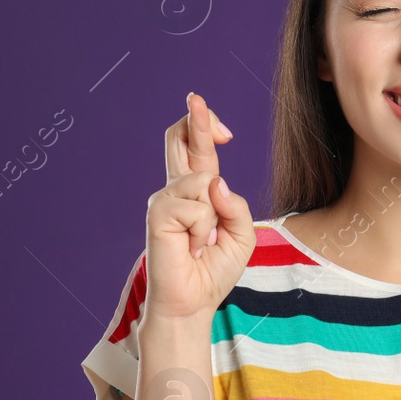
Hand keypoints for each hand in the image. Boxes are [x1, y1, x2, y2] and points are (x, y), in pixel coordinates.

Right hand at [144, 91, 255, 322]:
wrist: (192, 301)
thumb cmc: (214, 269)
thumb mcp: (241, 235)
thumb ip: (236, 205)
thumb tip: (215, 182)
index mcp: (197, 192)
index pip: (196, 149)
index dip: (203, 125)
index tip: (208, 112)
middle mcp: (177, 190)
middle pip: (179, 139)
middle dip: (195, 118)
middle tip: (196, 98)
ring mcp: (165, 199)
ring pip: (204, 180)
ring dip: (213, 216)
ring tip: (200, 241)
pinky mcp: (158, 212)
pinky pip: (197, 206)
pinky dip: (202, 229)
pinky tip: (190, 246)